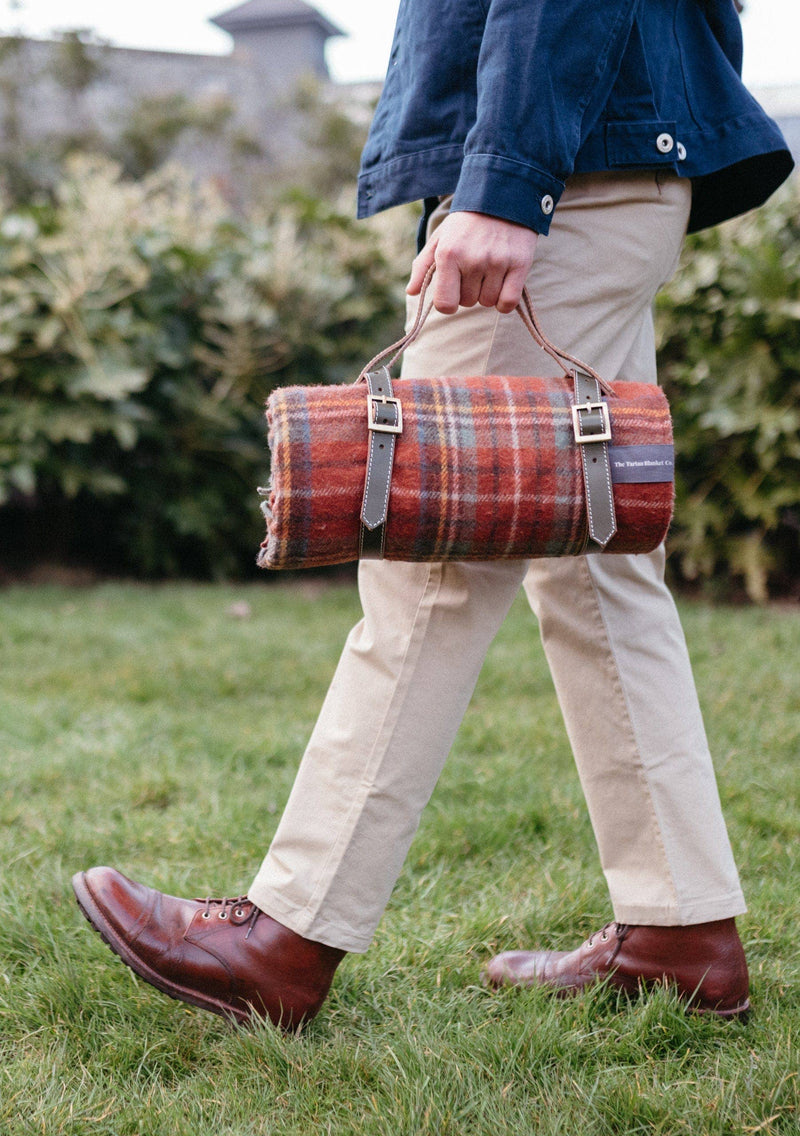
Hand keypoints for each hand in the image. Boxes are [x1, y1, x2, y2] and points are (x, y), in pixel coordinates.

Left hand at [407, 211, 538, 314]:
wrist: (501, 198)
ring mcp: (498, 262)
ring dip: (488, 293)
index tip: (453, 292)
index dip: (448, 303)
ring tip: (489, 271)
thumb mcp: (440, 239)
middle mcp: (473, 259)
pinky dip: (505, 301)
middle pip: (468, 303)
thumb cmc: (465, 225)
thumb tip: (411, 292)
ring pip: (488, 302)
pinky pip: (508, 302)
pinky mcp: (520, 264)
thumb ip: (422, 266)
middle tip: (474, 270)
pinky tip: (503, 287)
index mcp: (448, 254)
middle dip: (469, 292)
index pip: (445, 304)